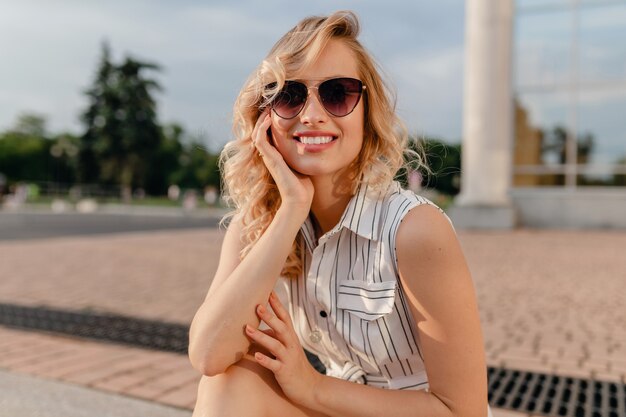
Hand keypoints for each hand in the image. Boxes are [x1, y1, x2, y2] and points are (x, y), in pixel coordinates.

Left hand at [245, 291, 322, 406]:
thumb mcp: (286, 348)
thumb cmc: (294, 365)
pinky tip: (256, 355)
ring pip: (276, 345)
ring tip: (247, 329)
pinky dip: (265, 359)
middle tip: (257, 306)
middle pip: (281, 327)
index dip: (277, 304)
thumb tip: (257, 328)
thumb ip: (274, 337)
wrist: (310, 387)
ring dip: (261, 336)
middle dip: (269, 316)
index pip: (285, 317)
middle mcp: (291, 345)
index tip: (269, 291)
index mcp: (291, 337)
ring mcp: (288, 358)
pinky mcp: (285, 371)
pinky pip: (274, 365)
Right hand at [251, 110, 313, 216]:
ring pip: (256, 133)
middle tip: (271, 105)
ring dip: (261, 120)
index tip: (276, 109)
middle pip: (259, 132)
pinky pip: (260, 140)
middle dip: (263, 117)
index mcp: (275, 156)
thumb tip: (312, 142)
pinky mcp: (270, 160)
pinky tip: (270, 119)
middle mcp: (269, 156)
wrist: (300, 199)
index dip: (269, 121)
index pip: (267, 134)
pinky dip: (262, 128)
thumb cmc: (303, 185)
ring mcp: (268, 158)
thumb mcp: (303, 163)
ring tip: (269, 109)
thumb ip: (302, 153)